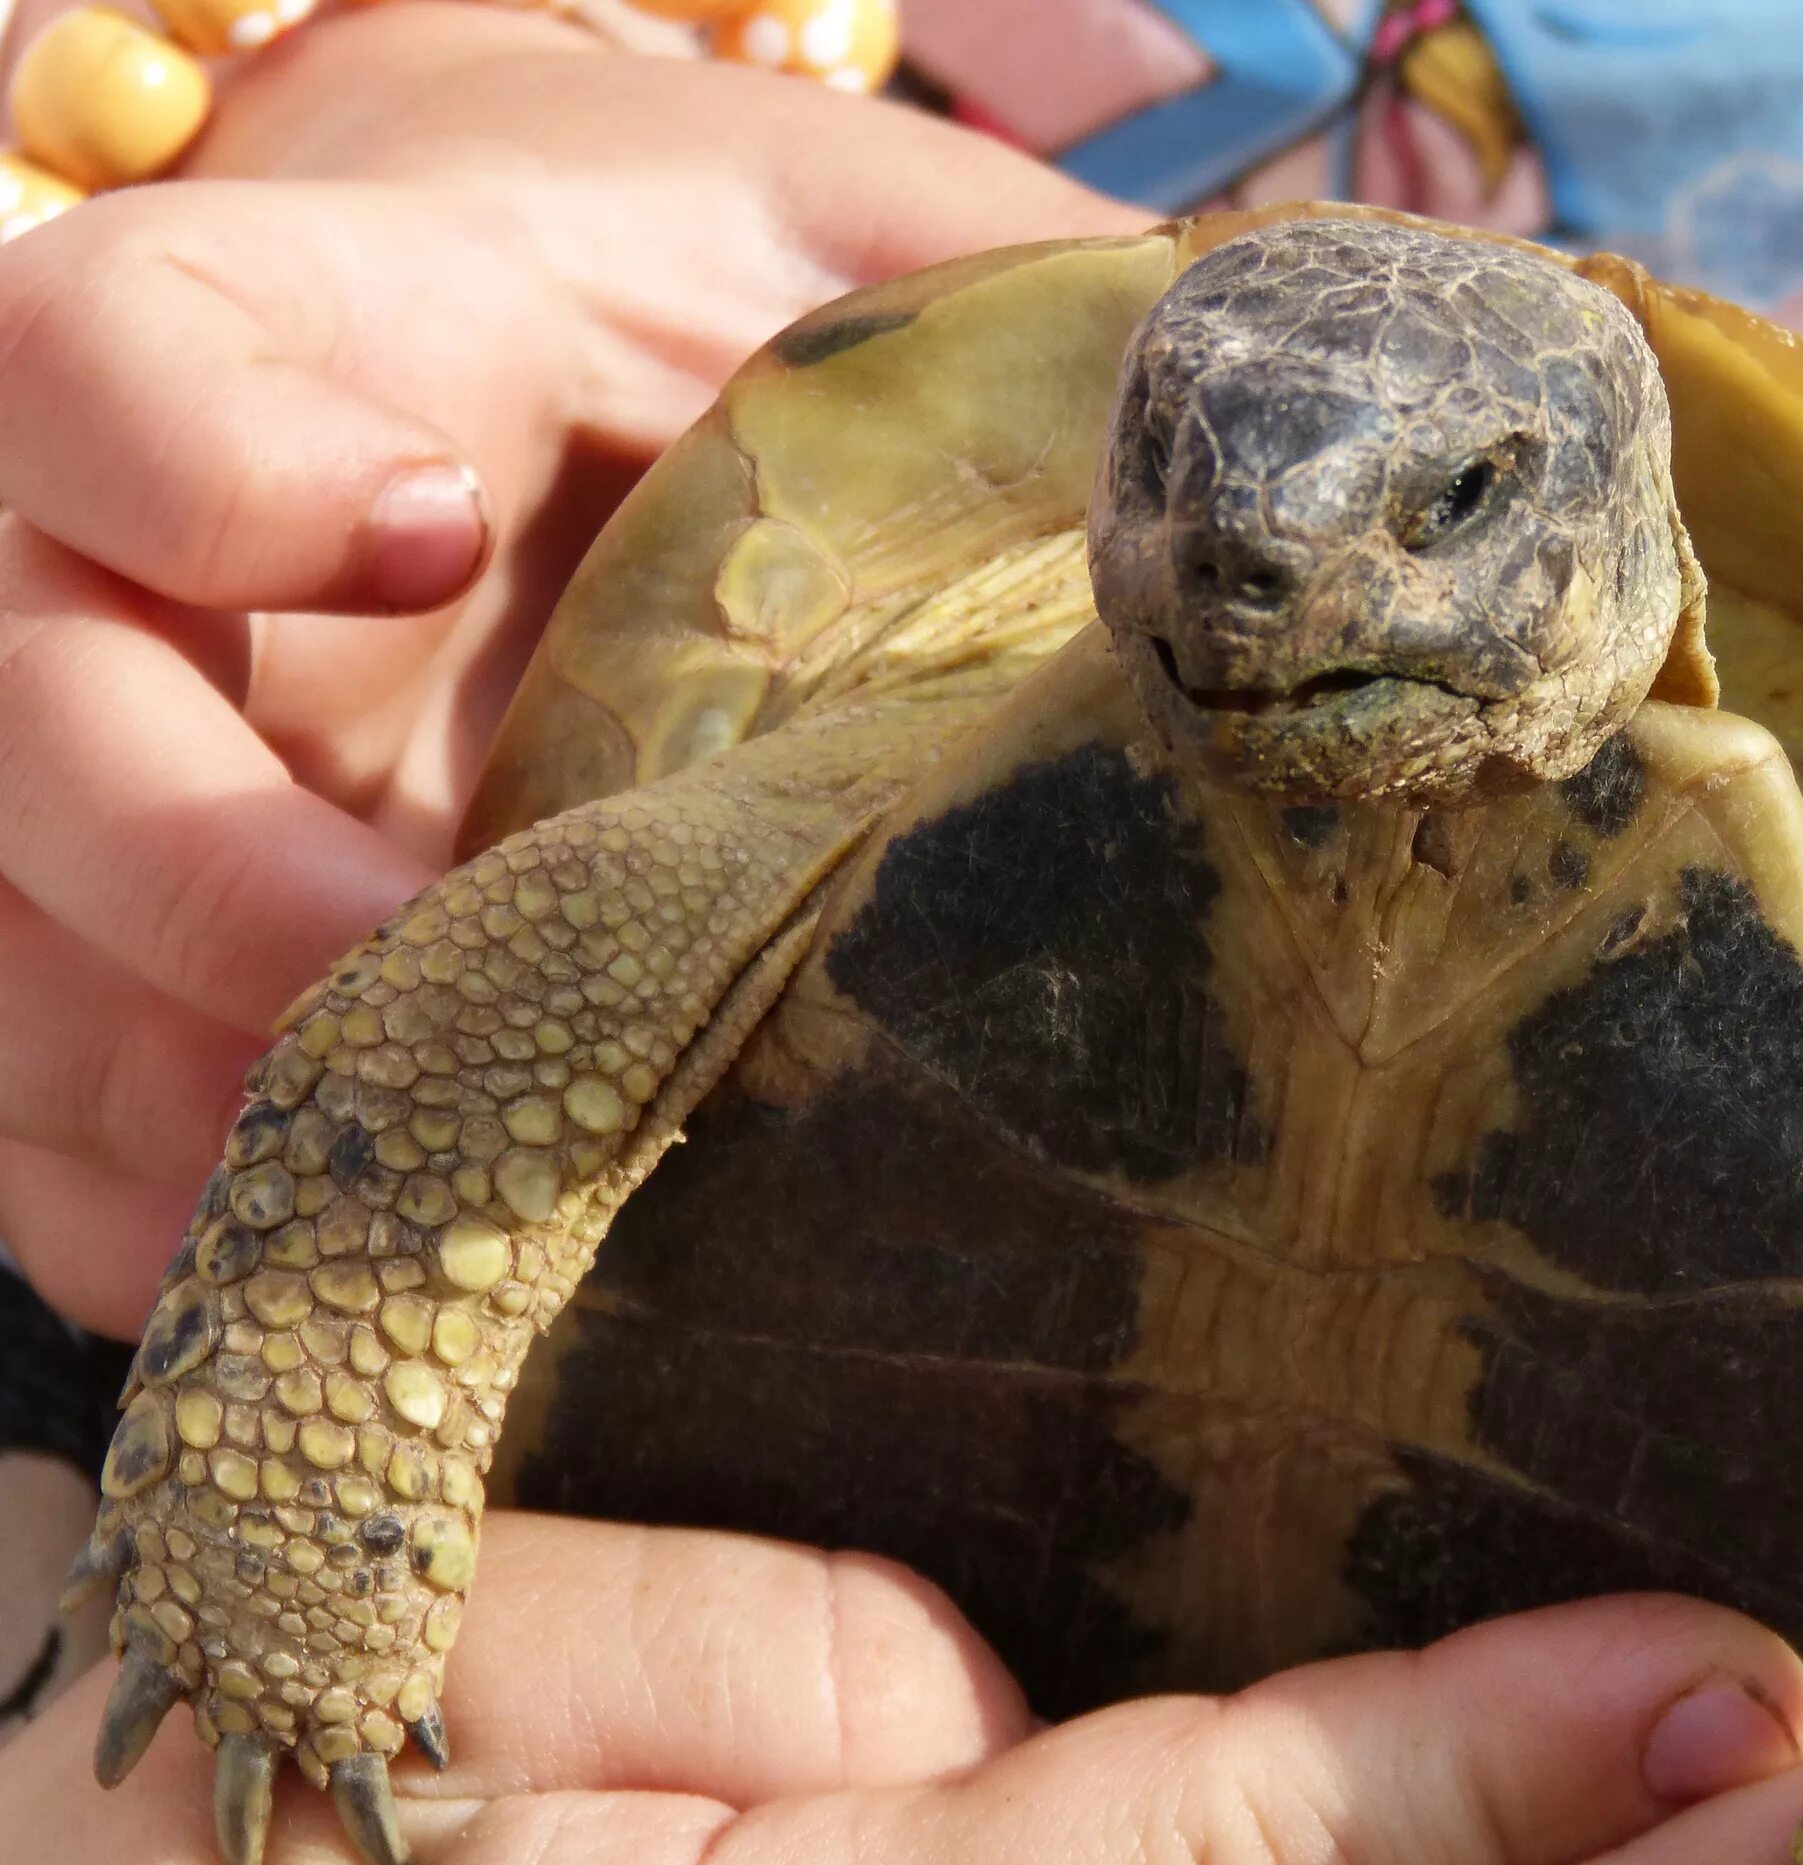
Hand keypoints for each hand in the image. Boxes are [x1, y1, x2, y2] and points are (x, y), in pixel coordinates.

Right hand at [0, 4, 1140, 1335]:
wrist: (600, 407)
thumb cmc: (762, 325)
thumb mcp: (895, 265)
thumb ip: (1048, 324)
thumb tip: (1327, 459)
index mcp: (336, 335)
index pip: (113, 349)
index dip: (198, 448)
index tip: (415, 523)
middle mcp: (162, 577)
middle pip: (13, 705)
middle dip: (176, 868)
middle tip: (405, 982)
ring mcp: (142, 790)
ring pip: (17, 968)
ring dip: (183, 1117)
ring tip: (432, 1229)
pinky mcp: (151, 986)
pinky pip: (69, 1146)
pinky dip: (205, 1250)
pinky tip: (402, 1317)